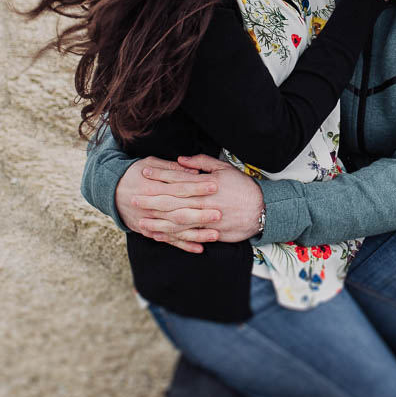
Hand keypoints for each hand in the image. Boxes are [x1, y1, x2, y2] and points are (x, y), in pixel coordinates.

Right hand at [115, 158, 220, 253]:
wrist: (109, 190)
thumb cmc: (132, 173)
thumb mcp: (149, 163)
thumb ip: (172, 168)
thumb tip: (193, 170)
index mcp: (152, 187)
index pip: (179, 187)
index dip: (197, 187)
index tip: (215, 186)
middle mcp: (151, 206)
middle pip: (179, 210)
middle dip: (200, 213)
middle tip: (219, 213)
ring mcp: (150, 221)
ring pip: (176, 229)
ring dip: (196, 233)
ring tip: (215, 234)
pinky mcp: (148, 231)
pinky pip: (168, 240)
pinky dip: (183, 245)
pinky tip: (199, 248)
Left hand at [125, 155, 264, 249]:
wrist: (262, 210)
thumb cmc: (243, 187)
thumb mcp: (224, 168)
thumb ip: (202, 162)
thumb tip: (181, 160)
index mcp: (205, 184)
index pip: (177, 178)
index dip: (159, 175)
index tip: (143, 172)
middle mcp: (203, 202)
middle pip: (172, 201)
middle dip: (151, 200)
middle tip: (133, 198)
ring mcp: (206, 219)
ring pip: (177, 221)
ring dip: (157, 221)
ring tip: (140, 220)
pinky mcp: (210, 233)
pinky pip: (187, 236)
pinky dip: (172, 236)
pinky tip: (159, 235)